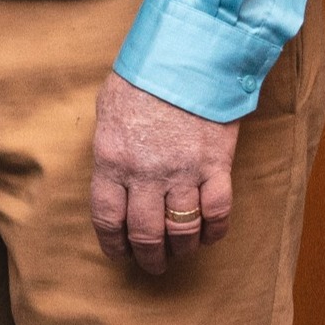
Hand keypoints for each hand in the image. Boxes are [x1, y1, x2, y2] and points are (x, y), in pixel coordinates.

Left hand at [89, 72, 238, 273]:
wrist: (186, 58)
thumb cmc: (142, 81)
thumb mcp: (108, 112)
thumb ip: (110, 151)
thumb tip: (113, 179)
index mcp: (111, 160)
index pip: (107, 218)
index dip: (112, 243)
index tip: (118, 255)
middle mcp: (145, 173)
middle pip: (145, 232)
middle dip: (147, 256)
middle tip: (152, 266)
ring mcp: (184, 172)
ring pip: (182, 229)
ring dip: (181, 249)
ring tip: (179, 255)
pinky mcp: (217, 166)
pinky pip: (217, 212)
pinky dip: (214, 231)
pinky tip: (209, 237)